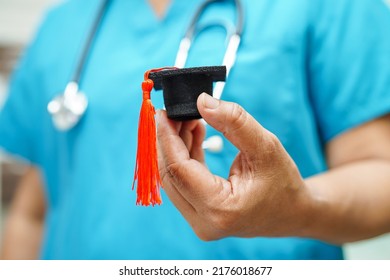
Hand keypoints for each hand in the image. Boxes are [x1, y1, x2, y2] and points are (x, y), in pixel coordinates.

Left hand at [157, 93, 312, 240]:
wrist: (293, 213)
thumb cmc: (284, 183)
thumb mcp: (265, 146)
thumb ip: (234, 121)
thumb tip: (201, 101)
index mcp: (220, 209)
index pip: (179, 169)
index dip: (167, 137)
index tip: (162, 112)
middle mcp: (204, 222)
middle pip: (170, 174)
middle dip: (168, 139)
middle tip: (174, 112)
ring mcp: (199, 222)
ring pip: (173, 178)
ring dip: (176, 146)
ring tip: (188, 118)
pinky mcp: (199, 215)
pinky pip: (182, 182)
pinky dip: (185, 157)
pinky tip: (193, 134)